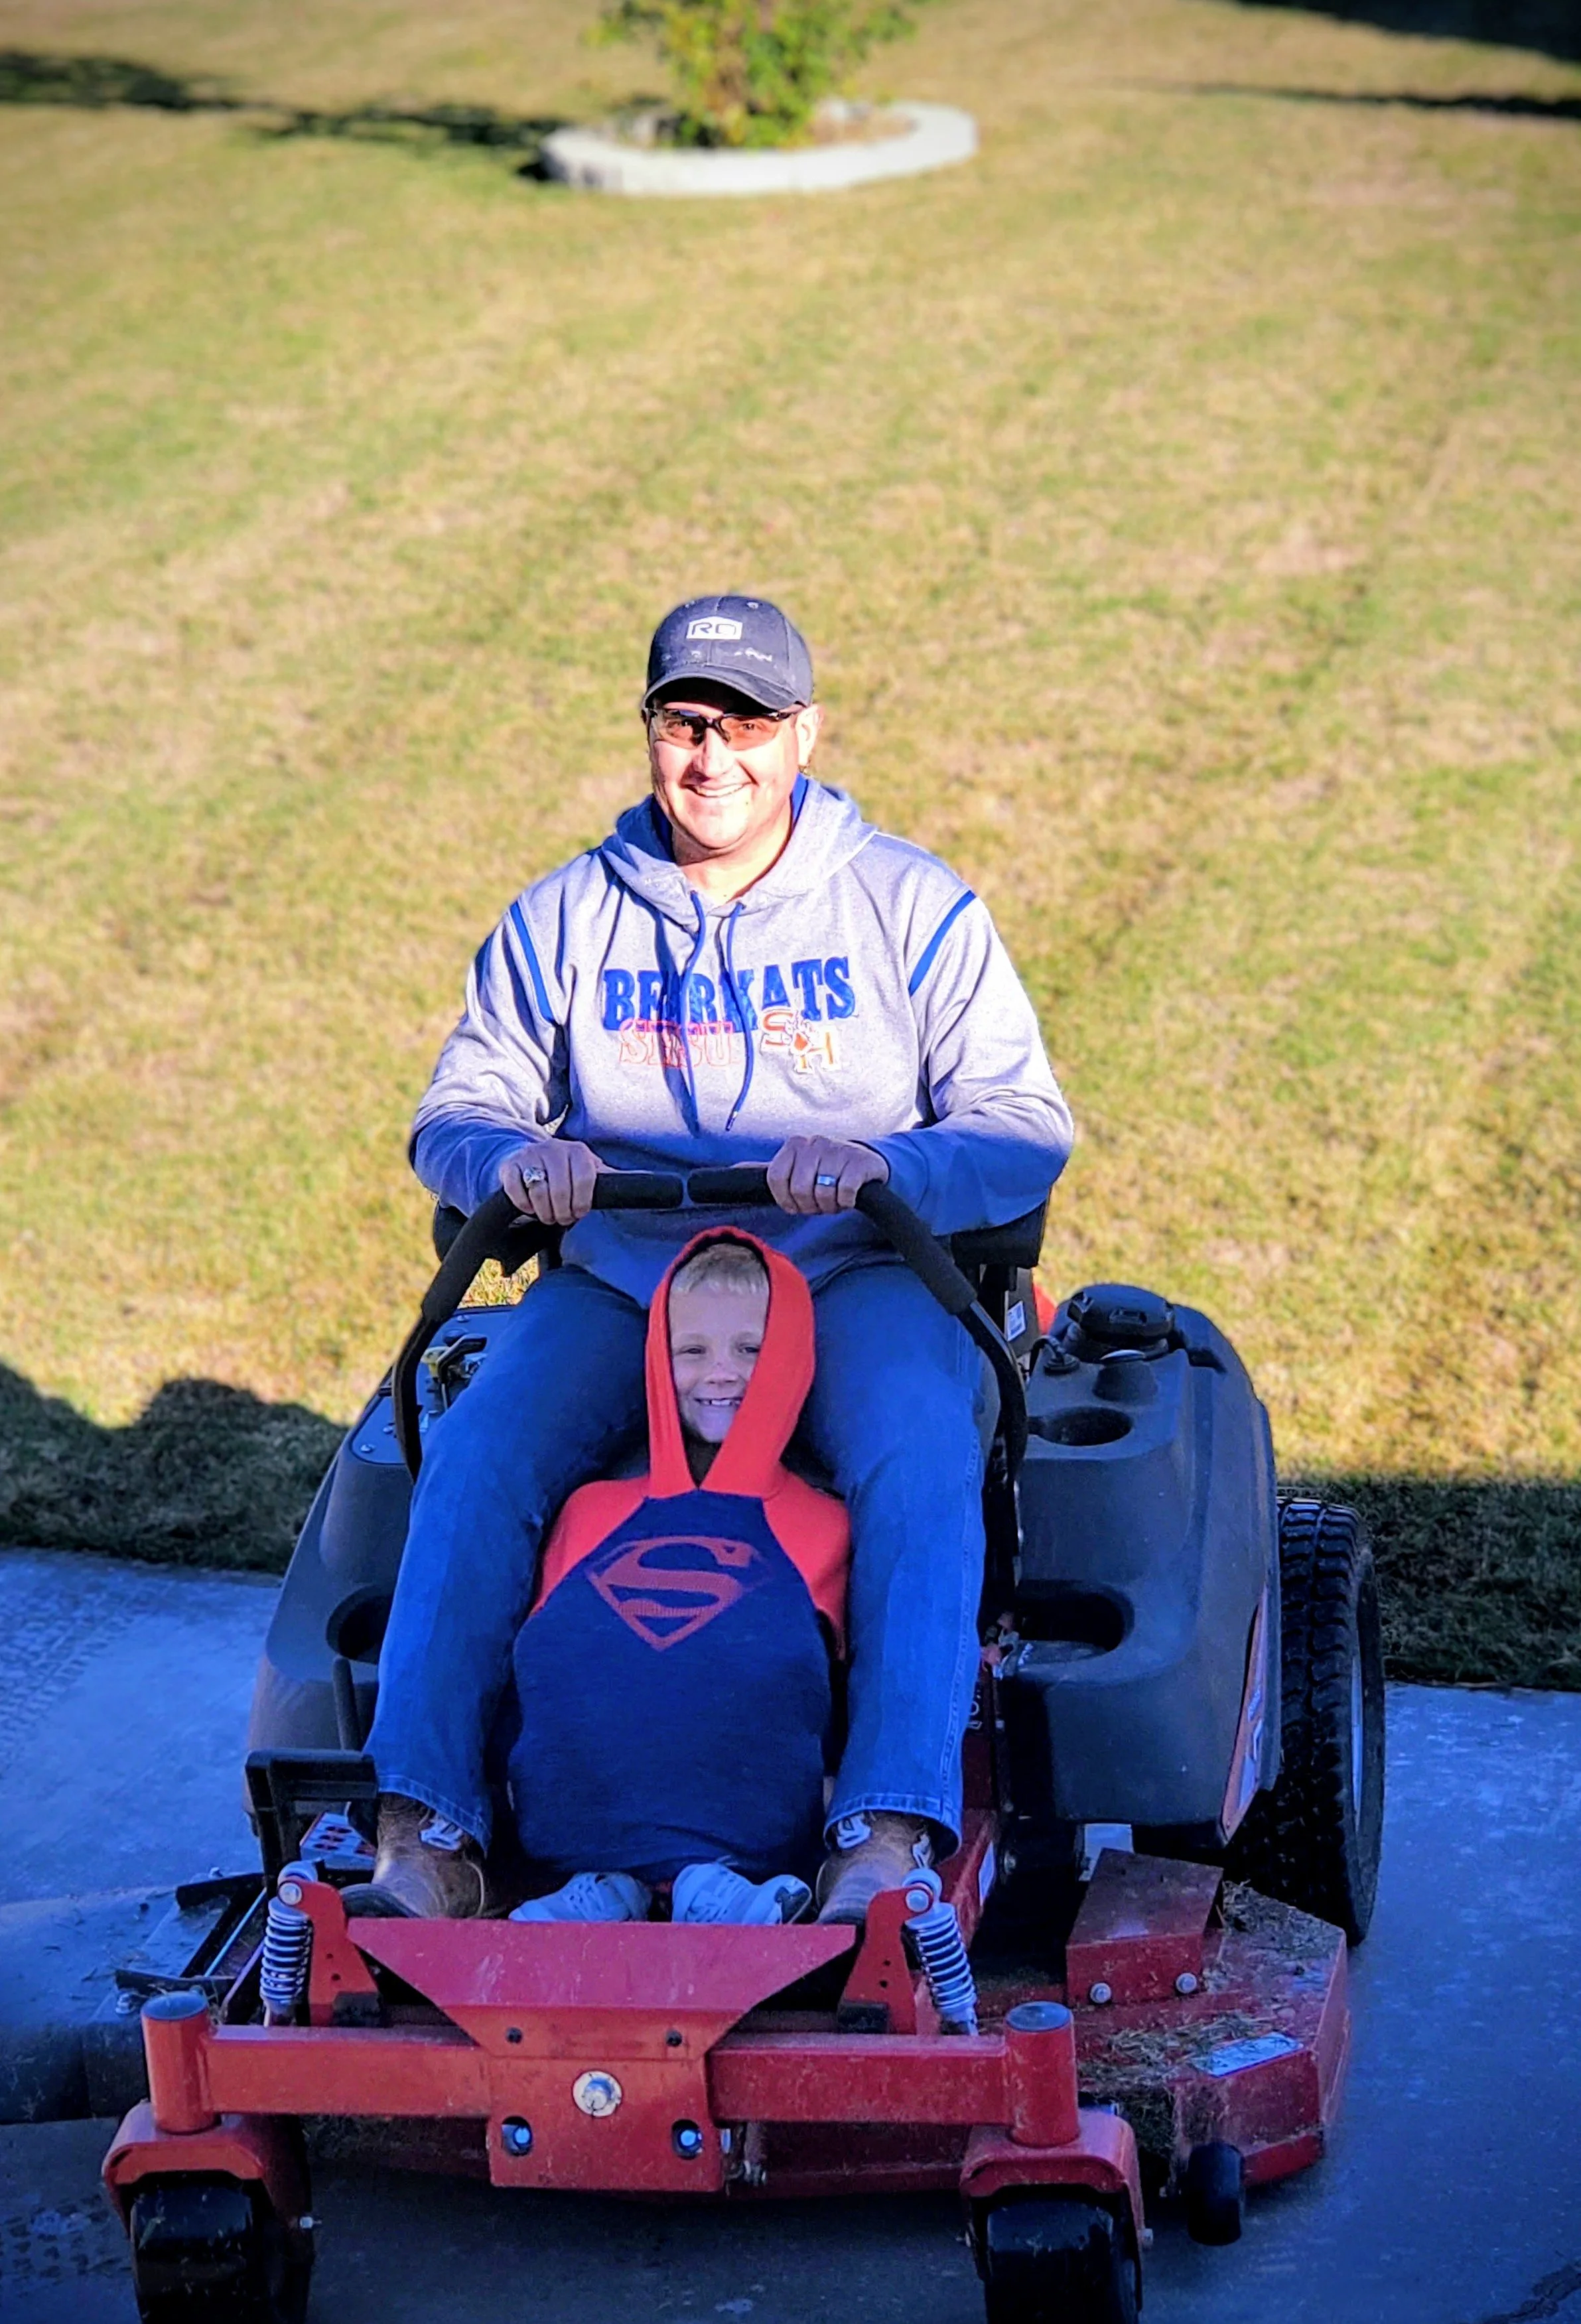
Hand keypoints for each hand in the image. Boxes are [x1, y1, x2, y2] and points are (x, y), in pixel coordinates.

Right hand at [500, 1139, 603, 1227]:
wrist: (532, 1157)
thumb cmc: (567, 1170)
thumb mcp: (588, 1170)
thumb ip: (608, 1178)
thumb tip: (640, 1183)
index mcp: (577, 1151)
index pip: (585, 1179)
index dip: (582, 1202)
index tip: (579, 1213)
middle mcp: (554, 1148)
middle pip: (560, 1189)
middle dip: (562, 1212)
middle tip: (562, 1218)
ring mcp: (530, 1155)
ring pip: (538, 1191)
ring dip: (544, 1212)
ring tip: (548, 1216)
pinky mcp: (510, 1165)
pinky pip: (515, 1188)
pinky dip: (523, 1204)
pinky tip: (530, 1208)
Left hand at [766, 1135, 888, 1216]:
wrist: (866, 1162)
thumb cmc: (825, 1170)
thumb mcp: (798, 1166)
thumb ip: (773, 1171)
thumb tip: (736, 1168)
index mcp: (794, 1144)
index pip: (776, 1178)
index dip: (784, 1200)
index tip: (795, 1206)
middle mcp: (814, 1143)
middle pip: (799, 1189)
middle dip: (809, 1206)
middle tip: (819, 1206)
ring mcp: (838, 1150)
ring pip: (823, 1193)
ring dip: (829, 1206)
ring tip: (834, 1202)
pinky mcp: (859, 1162)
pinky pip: (845, 1192)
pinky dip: (846, 1202)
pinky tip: (848, 1198)